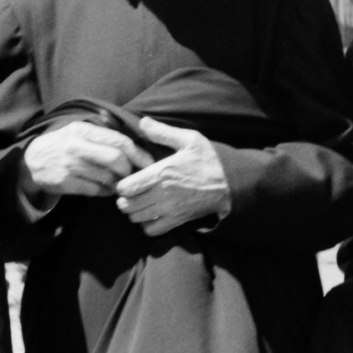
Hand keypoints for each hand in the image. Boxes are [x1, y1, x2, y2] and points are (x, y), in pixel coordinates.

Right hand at [21, 120, 147, 198]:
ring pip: (107, 177)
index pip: (119, 141)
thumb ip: (103, 135)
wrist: (31, 162)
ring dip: (118, 183)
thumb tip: (135, 146)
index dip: (138, 154)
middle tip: (134, 176)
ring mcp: (69, 165)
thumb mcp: (79, 132)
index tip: (149, 163)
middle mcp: (76, 146)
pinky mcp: (64, 182)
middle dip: (130, 170)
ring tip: (121, 184)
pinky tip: (107, 190)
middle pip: (116, 159)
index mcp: (83, 131)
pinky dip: (105, 191)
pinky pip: (95, 190)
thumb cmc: (63, 146)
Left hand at [114, 117, 229, 236]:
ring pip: (137, 218)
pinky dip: (147, 225)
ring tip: (139, 203)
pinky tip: (150, 215)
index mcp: (162, 173)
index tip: (127, 180)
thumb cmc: (209, 160)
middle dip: (124, 199)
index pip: (126, 187)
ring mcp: (170, 209)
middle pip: (127, 205)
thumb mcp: (189, 139)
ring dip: (134, 212)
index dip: (121, 184)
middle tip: (130, 193)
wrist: (231, 183)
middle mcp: (163, 194)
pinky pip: (152, 230)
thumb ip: (163, 132)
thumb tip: (143, 122)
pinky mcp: (178, 220)